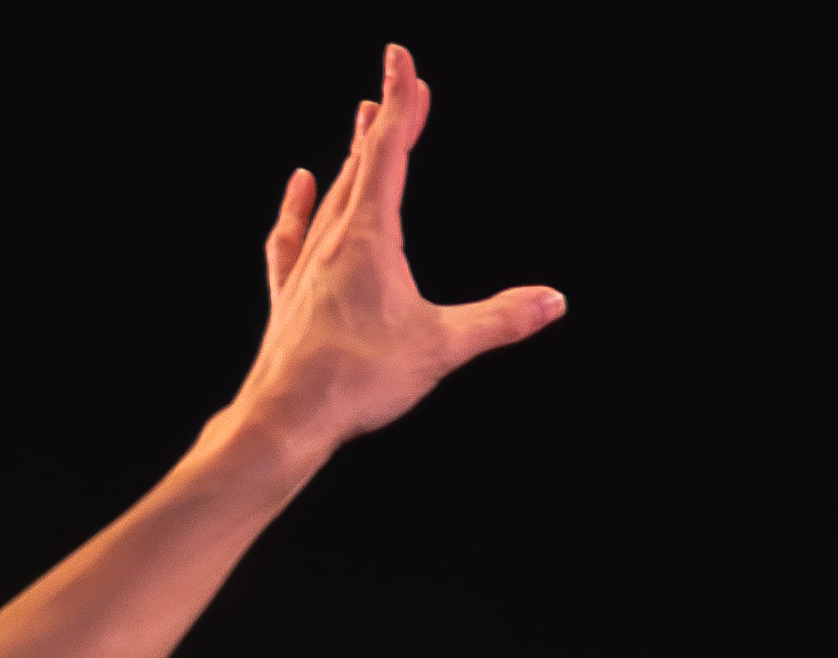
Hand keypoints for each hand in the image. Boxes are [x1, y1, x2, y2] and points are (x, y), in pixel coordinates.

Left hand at [229, 45, 563, 454]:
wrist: (286, 418)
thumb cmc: (356, 382)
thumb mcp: (440, 347)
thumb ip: (499, 320)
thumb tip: (551, 302)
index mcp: (370, 238)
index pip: (390, 151)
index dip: (401, 102)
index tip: (400, 59)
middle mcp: (334, 240)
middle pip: (362, 165)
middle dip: (385, 123)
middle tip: (398, 85)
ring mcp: (306, 266)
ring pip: (332, 195)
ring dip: (352, 157)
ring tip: (361, 126)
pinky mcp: (289, 295)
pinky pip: (292, 235)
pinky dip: (299, 205)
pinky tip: (302, 185)